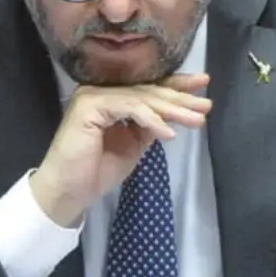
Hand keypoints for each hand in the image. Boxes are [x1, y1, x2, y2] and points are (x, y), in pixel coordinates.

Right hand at [29, 73, 211, 226]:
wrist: (69, 191)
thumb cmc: (97, 170)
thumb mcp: (132, 145)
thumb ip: (148, 126)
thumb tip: (173, 114)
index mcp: (110, 97)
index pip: (147, 88)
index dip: (176, 86)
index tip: (202, 86)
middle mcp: (100, 91)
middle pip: (147, 90)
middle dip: (180, 98)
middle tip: (206, 105)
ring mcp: (93, 96)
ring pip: (141, 97)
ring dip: (172, 110)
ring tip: (196, 120)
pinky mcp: (89, 106)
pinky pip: (129, 108)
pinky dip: (151, 120)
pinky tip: (169, 134)